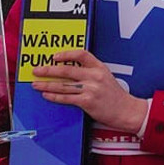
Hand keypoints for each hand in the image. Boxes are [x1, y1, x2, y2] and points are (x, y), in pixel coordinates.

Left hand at [30, 49, 146, 132]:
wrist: (127, 111)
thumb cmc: (116, 96)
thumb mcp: (106, 78)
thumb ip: (91, 73)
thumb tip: (69, 73)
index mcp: (100, 68)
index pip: (81, 54)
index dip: (66, 54)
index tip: (55, 56)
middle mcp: (94, 76)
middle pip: (67, 70)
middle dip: (48, 70)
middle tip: (37, 70)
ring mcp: (91, 89)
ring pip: (63, 85)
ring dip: (47, 84)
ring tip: (36, 84)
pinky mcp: (87, 102)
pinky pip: (66, 98)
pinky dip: (54, 96)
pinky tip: (47, 95)